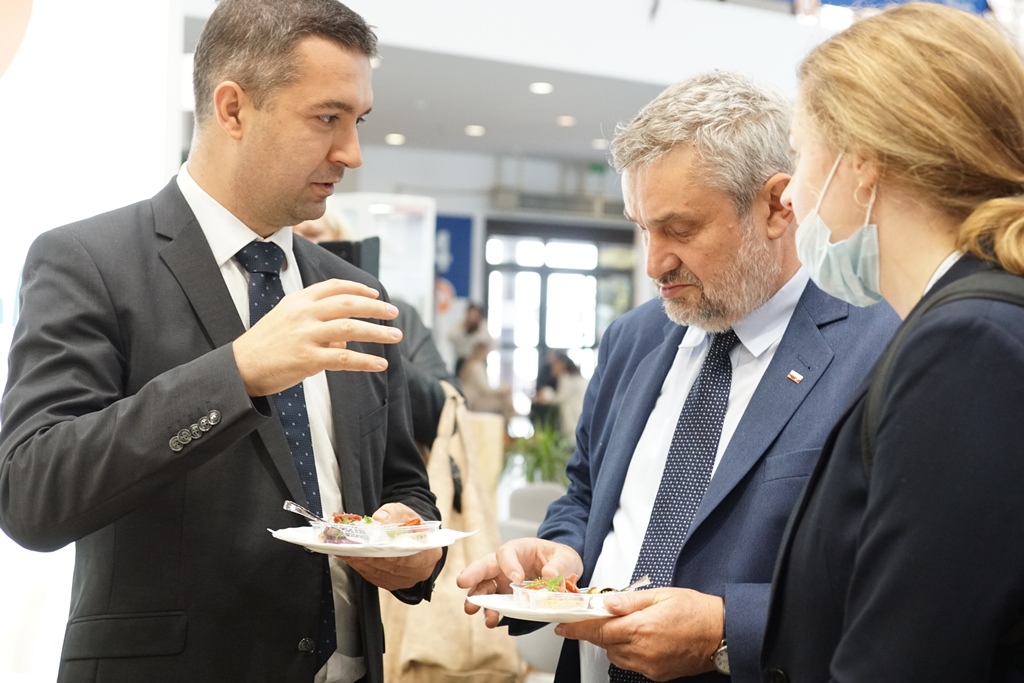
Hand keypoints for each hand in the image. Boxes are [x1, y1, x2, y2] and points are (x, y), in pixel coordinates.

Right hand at [232, 279, 402, 396]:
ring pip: (350, 328)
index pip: (333, 287)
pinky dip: (366, 361)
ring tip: (396, 335)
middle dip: (375, 307)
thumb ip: (316, 322)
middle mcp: (303, 314)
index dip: (358, 289)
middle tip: (394, 312)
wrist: (239, 367)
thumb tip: (345, 339)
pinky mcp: (307, 359)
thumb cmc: (264, 346)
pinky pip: (344, 359)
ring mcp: (305, 336)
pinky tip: (381, 363)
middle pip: (348, 303)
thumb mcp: (286, 321)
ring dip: (377, 332)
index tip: (375, 293)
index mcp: (298, 301)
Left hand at [338, 503, 441, 590]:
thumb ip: (393, 513)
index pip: (413, 558)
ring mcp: (404, 581)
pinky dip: (360, 566)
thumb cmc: (410, 524)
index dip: (396, 555)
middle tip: (353, 547)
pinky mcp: (390, 584)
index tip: (381, 551)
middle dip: (371, 556)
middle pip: (392, 567)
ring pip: (379, 573)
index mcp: (430, 554)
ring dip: (361, 561)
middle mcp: (420, 572)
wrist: (410, 535)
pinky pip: (373, 577)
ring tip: (346, 549)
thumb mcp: (404, 511)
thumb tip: (379, 519)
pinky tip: (350, 556)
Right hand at [456, 538, 582, 626]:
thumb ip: (559, 565)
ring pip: (485, 587)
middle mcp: (507, 564)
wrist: (562, 572)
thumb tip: (549, 574)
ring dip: (477, 598)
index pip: (507, 552)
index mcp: (520, 549)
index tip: (516, 579)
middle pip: (485, 566)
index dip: (509, 565)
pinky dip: (490, 612)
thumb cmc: (559, 559)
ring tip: (472, 609)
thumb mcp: (566, 557)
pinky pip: (494, 604)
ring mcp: (503, 581)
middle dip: (473, 574)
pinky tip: (491, 620)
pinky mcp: (505, 597)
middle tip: (462, 582)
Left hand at [554, 587, 722, 680]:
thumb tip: (605, 602)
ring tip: (631, 625)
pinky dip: (628, 652)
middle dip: (599, 630)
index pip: (598, 630)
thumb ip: (629, 600)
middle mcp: (643, 650)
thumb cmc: (696, 611)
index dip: (577, 629)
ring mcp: (649, 666)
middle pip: (604, 643)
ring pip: (616, 655)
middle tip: (600, 616)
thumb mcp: (661, 595)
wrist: (722, 634)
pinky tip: (642, 639)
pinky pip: (631, 664)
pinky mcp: (657, 675)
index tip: (563, 626)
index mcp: (641, 627)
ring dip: (614, 641)